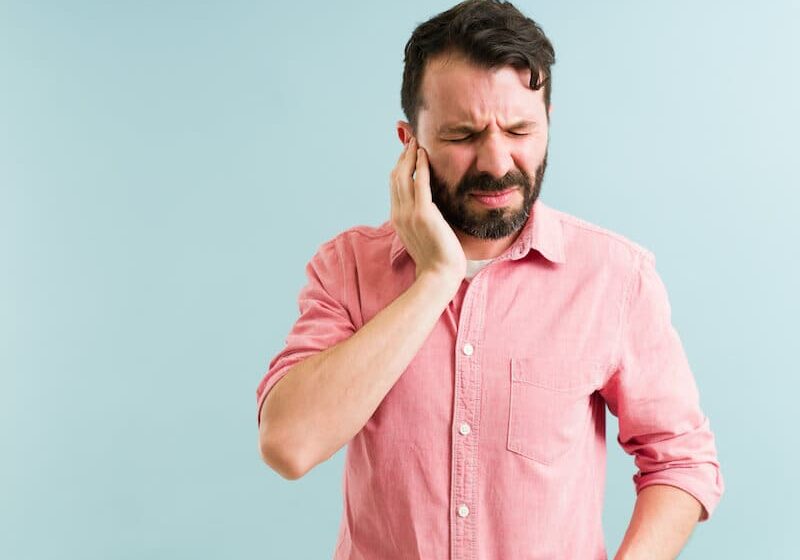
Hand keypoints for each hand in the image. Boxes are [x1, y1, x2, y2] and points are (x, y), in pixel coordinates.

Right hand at [389, 136, 465, 284]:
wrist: (439, 275)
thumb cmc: (437, 258)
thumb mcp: (423, 234)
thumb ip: (421, 218)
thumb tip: (428, 206)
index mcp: (397, 218)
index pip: (394, 185)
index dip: (399, 166)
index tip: (407, 152)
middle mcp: (399, 213)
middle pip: (395, 177)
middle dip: (402, 156)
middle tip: (410, 139)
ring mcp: (408, 213)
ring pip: (403, 176)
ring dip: (409, 156)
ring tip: (416, 141)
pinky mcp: (422, 214)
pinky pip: (419, 183)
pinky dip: (420, 166)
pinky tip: (424, 154)